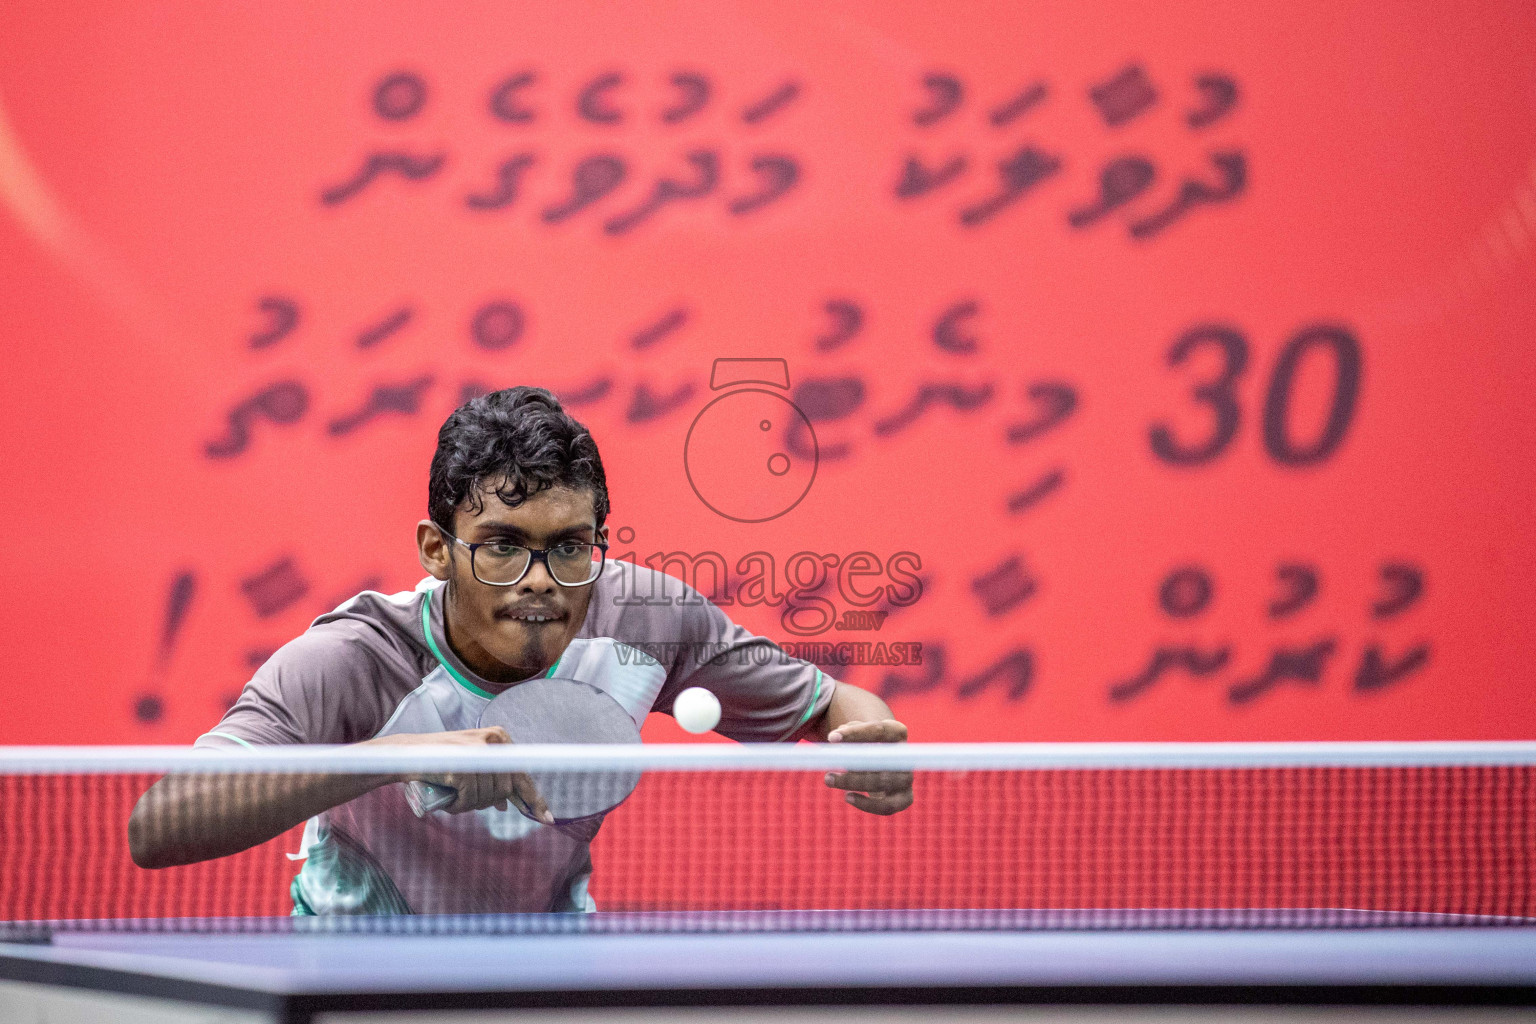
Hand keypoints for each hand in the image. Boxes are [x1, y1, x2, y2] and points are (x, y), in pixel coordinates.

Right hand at [366, 727, 552, 822]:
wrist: (406, 754)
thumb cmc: (440, 761)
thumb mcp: (471, 765)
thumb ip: (491, 780)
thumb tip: (506, 805)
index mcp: (500, 737)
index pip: (523, 773)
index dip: (535, 800)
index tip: (548, 820)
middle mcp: (494, 741)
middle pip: (506, 789)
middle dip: (488, 802)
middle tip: (464, 800)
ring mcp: (479, 754)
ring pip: (489, 798)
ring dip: (470, 805)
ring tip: (453, 795)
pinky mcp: (464, 768)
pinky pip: (471, 801)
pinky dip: (459, 806)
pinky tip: (448, 799)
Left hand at [824, 718, 912, 814]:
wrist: (882, 765)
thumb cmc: (866, 745)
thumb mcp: (858, 734)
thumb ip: (849, 732)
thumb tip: (839, 734)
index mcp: (897, 732)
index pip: (878, 730)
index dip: (855, 734)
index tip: (831, 738)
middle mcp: (905, 755)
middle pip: (881, 758)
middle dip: (852, 763)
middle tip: (827, 768)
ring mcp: (907, 778)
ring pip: (881, 782)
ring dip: (852, 782)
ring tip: (829, 779)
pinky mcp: (905, 798)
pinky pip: (887, 806)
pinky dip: (867, 804)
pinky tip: (847, 797)